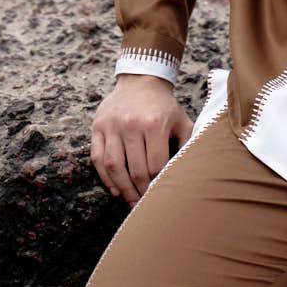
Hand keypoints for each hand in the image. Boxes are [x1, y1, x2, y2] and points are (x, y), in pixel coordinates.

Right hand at [90, 75, 193, 206]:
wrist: (141, 80)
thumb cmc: (164, 106)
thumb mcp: (182, 121)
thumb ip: (187, 144)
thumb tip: (188, 173)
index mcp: (154, 124)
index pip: (155, 165)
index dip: (157, 184)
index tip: (161, 195)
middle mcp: (131, 125)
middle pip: (135, 169)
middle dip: (140, 192)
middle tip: (144, 206)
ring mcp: (112, 126)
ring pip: (113, 166)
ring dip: (122, 189)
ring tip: (129, 202)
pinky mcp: (97, 127)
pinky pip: (97, 158)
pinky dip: (105, 177)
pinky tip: (115, 189)